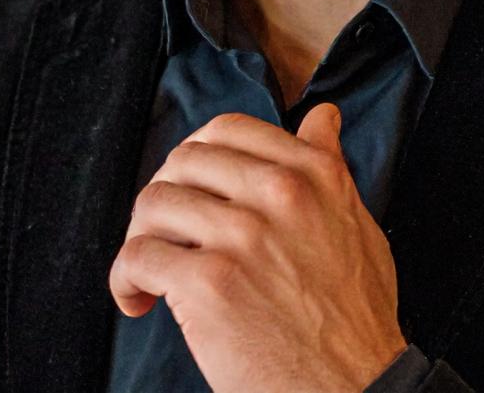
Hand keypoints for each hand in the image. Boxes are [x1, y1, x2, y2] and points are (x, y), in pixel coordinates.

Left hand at [108, 104, 408, 392]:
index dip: (197, 160)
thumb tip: (320, 117)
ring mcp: (242, 236)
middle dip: (164, 197)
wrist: (357, 386)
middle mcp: (279, 193)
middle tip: (166, 234)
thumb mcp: (358, 226)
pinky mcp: (209, 283)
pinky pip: (138, 256)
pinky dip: (125, 280)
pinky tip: (138, 300)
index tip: (193, 192)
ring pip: (153, 204)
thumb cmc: (356, 316)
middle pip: (182, 162)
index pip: (226, 130)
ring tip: (152, 272)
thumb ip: (330, 169)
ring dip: (141, 238)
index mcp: (313, 174)